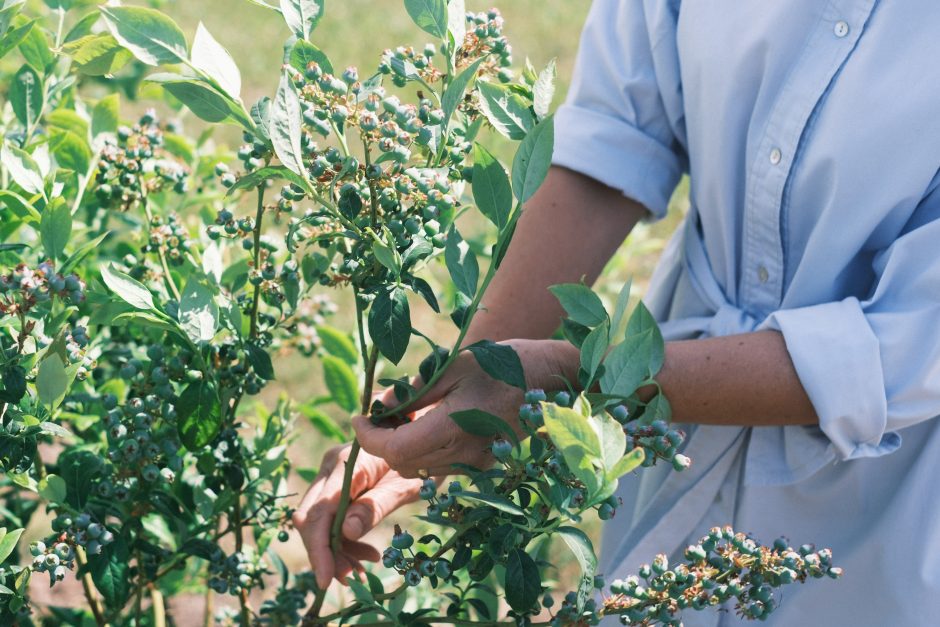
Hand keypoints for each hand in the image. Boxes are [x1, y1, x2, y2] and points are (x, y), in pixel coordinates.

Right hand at [292, 444, 424, 589]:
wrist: (427, 441)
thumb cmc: (421, 461)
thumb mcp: (404, 487)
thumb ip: (375, 507)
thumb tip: (345, 532)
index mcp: (346, 464)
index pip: (320, 512)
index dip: (319, 548)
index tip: (326, 579)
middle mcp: (330, 467)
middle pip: (312, 518)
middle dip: (326, 553)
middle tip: (350, 578)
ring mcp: (330, 475)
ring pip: (319, 522)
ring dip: (336, 551)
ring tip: (361, 571)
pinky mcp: (337, 486)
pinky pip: (331, 518)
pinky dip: (344, 541)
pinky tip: (365, 556)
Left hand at [354, 345, 532, 477]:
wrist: (551, 380)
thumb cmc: (503, 364)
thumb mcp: (454, 366)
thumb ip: (415, 389)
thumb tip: (381, 404)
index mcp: (454, 427)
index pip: (396, 449)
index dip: (369, 438)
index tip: (357, 417)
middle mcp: (464, 454)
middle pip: (404, 464)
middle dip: (381, 443)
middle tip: (375, 414)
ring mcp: (476, 463)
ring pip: (420, 469)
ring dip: (401, 448)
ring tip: (399, 416)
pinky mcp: (484, 464)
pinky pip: (440, 465)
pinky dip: (423, 450)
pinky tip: (425, 423)